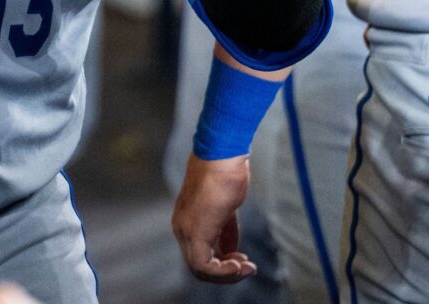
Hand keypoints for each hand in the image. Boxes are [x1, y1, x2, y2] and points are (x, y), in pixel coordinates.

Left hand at [172, 152, 256, 283]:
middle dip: (225, 272)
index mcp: (185, 220)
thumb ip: (225, 229)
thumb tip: (230, 250)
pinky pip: (205, 265)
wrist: (221, 155)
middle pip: (198, 266)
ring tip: (247, 267)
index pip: (198, 254)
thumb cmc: (225, 173)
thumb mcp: (226, 207)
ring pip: (200, 270)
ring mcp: (186, 230)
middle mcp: (181, 227)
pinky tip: (240, 264)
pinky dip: (224, 271)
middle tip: (247, 267)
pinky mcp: (196, 232)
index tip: (242, 258)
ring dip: (226, 274)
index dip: (220, 264)